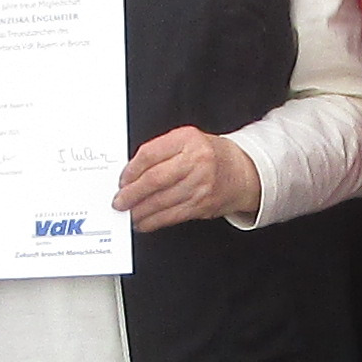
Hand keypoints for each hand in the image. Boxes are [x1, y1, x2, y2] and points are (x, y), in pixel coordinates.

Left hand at [119, 126, 261, 233]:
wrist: (243, 172)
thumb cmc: (210, 156)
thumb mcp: (187, 142)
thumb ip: (161, 152)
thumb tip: (130, 174)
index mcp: (188, 140)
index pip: (150, 154)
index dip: (130, 170)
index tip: (122, 180)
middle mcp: (196, 161)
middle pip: (154, 179)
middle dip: (132, 193)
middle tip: (119, 201)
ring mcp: (201, 185)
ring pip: (161, 201)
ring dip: (140, 211)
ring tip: (128, 213)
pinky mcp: (202, 205)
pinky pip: (172, 216)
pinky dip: (153, 222)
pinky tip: (144, 222)